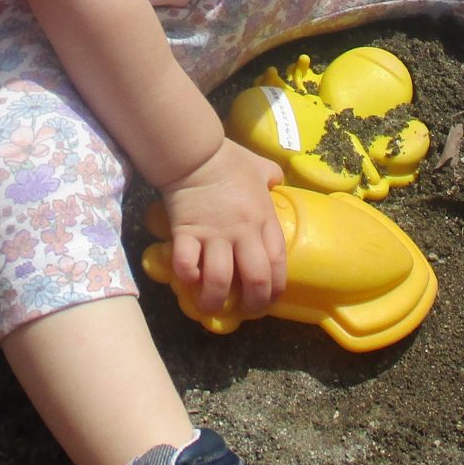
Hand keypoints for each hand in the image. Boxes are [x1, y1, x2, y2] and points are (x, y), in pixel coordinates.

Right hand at [156, 138, 286, 318]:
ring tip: (210, 307)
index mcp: (263, 219)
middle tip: (244, 312)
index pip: (278, 264)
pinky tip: (188, 280)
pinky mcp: (186, 233)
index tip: (269, 299)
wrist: (195, 153)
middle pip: (255, 280)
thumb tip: (277, 180)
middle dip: (252, 304)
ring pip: (219, 280)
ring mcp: (214, 235)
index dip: (275, 289)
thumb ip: (271, 176)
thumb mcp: (260, 167)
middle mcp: (242, 233)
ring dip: (215, 300)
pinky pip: (186, 265)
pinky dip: (187, 278)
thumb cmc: (229, 159)